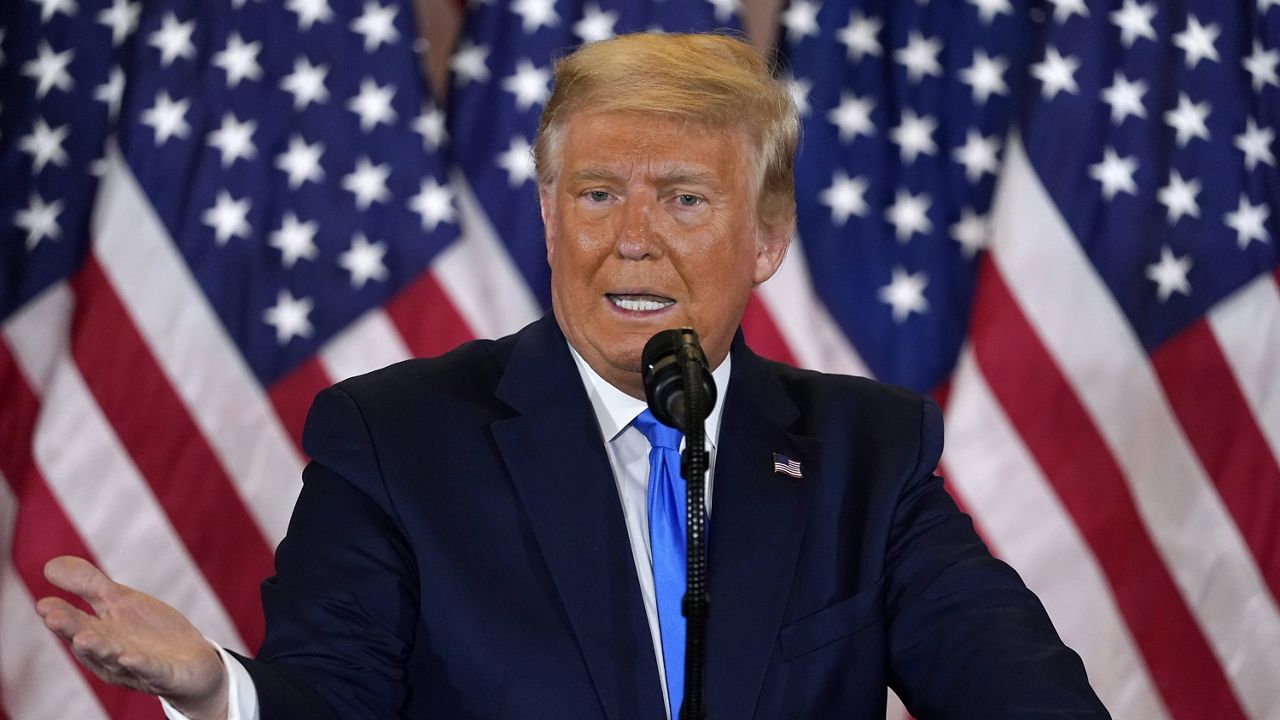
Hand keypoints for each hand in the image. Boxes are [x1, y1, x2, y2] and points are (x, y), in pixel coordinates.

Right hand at [36, 556, 229, 719]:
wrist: (193, 662)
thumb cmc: (148, 632)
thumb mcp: (120, 602)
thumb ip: (88, 585)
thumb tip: (50, 565)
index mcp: (98, 636)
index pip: (75, 625)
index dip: (60, 616)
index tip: (43, 604)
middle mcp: (111, 655)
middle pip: (90, 641)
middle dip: (72, 630)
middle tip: (52, 617)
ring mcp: (136, 668)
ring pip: (114, 658)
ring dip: (99, 649)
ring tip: (83, 638)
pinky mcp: (164, 676)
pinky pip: (151, 671)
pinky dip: (140, 665)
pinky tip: (129, 657)